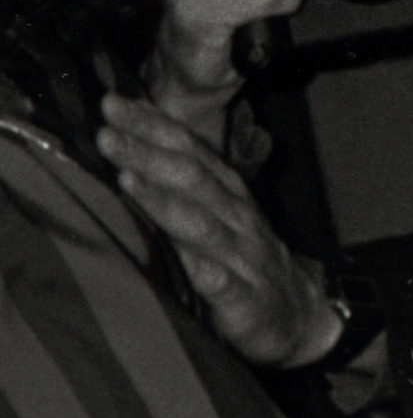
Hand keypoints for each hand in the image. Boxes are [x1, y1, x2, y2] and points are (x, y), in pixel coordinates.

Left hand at [96, 95, 342, 367]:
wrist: (299, 313)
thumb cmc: (243, 260)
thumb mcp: (217, 214)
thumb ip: (182, 185)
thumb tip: (130, 146)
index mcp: (227, 194)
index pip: (190, 150)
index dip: (154, 125)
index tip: (114, 105)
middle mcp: (237, 218)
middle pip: (193, 179)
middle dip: (149, 154)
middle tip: (108, 135)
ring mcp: (243, 257)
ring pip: (203, 225)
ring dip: (164, 202)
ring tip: (128, 180)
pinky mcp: (246, 300)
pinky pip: (227, 285)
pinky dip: (210, 274)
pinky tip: (194, 268)